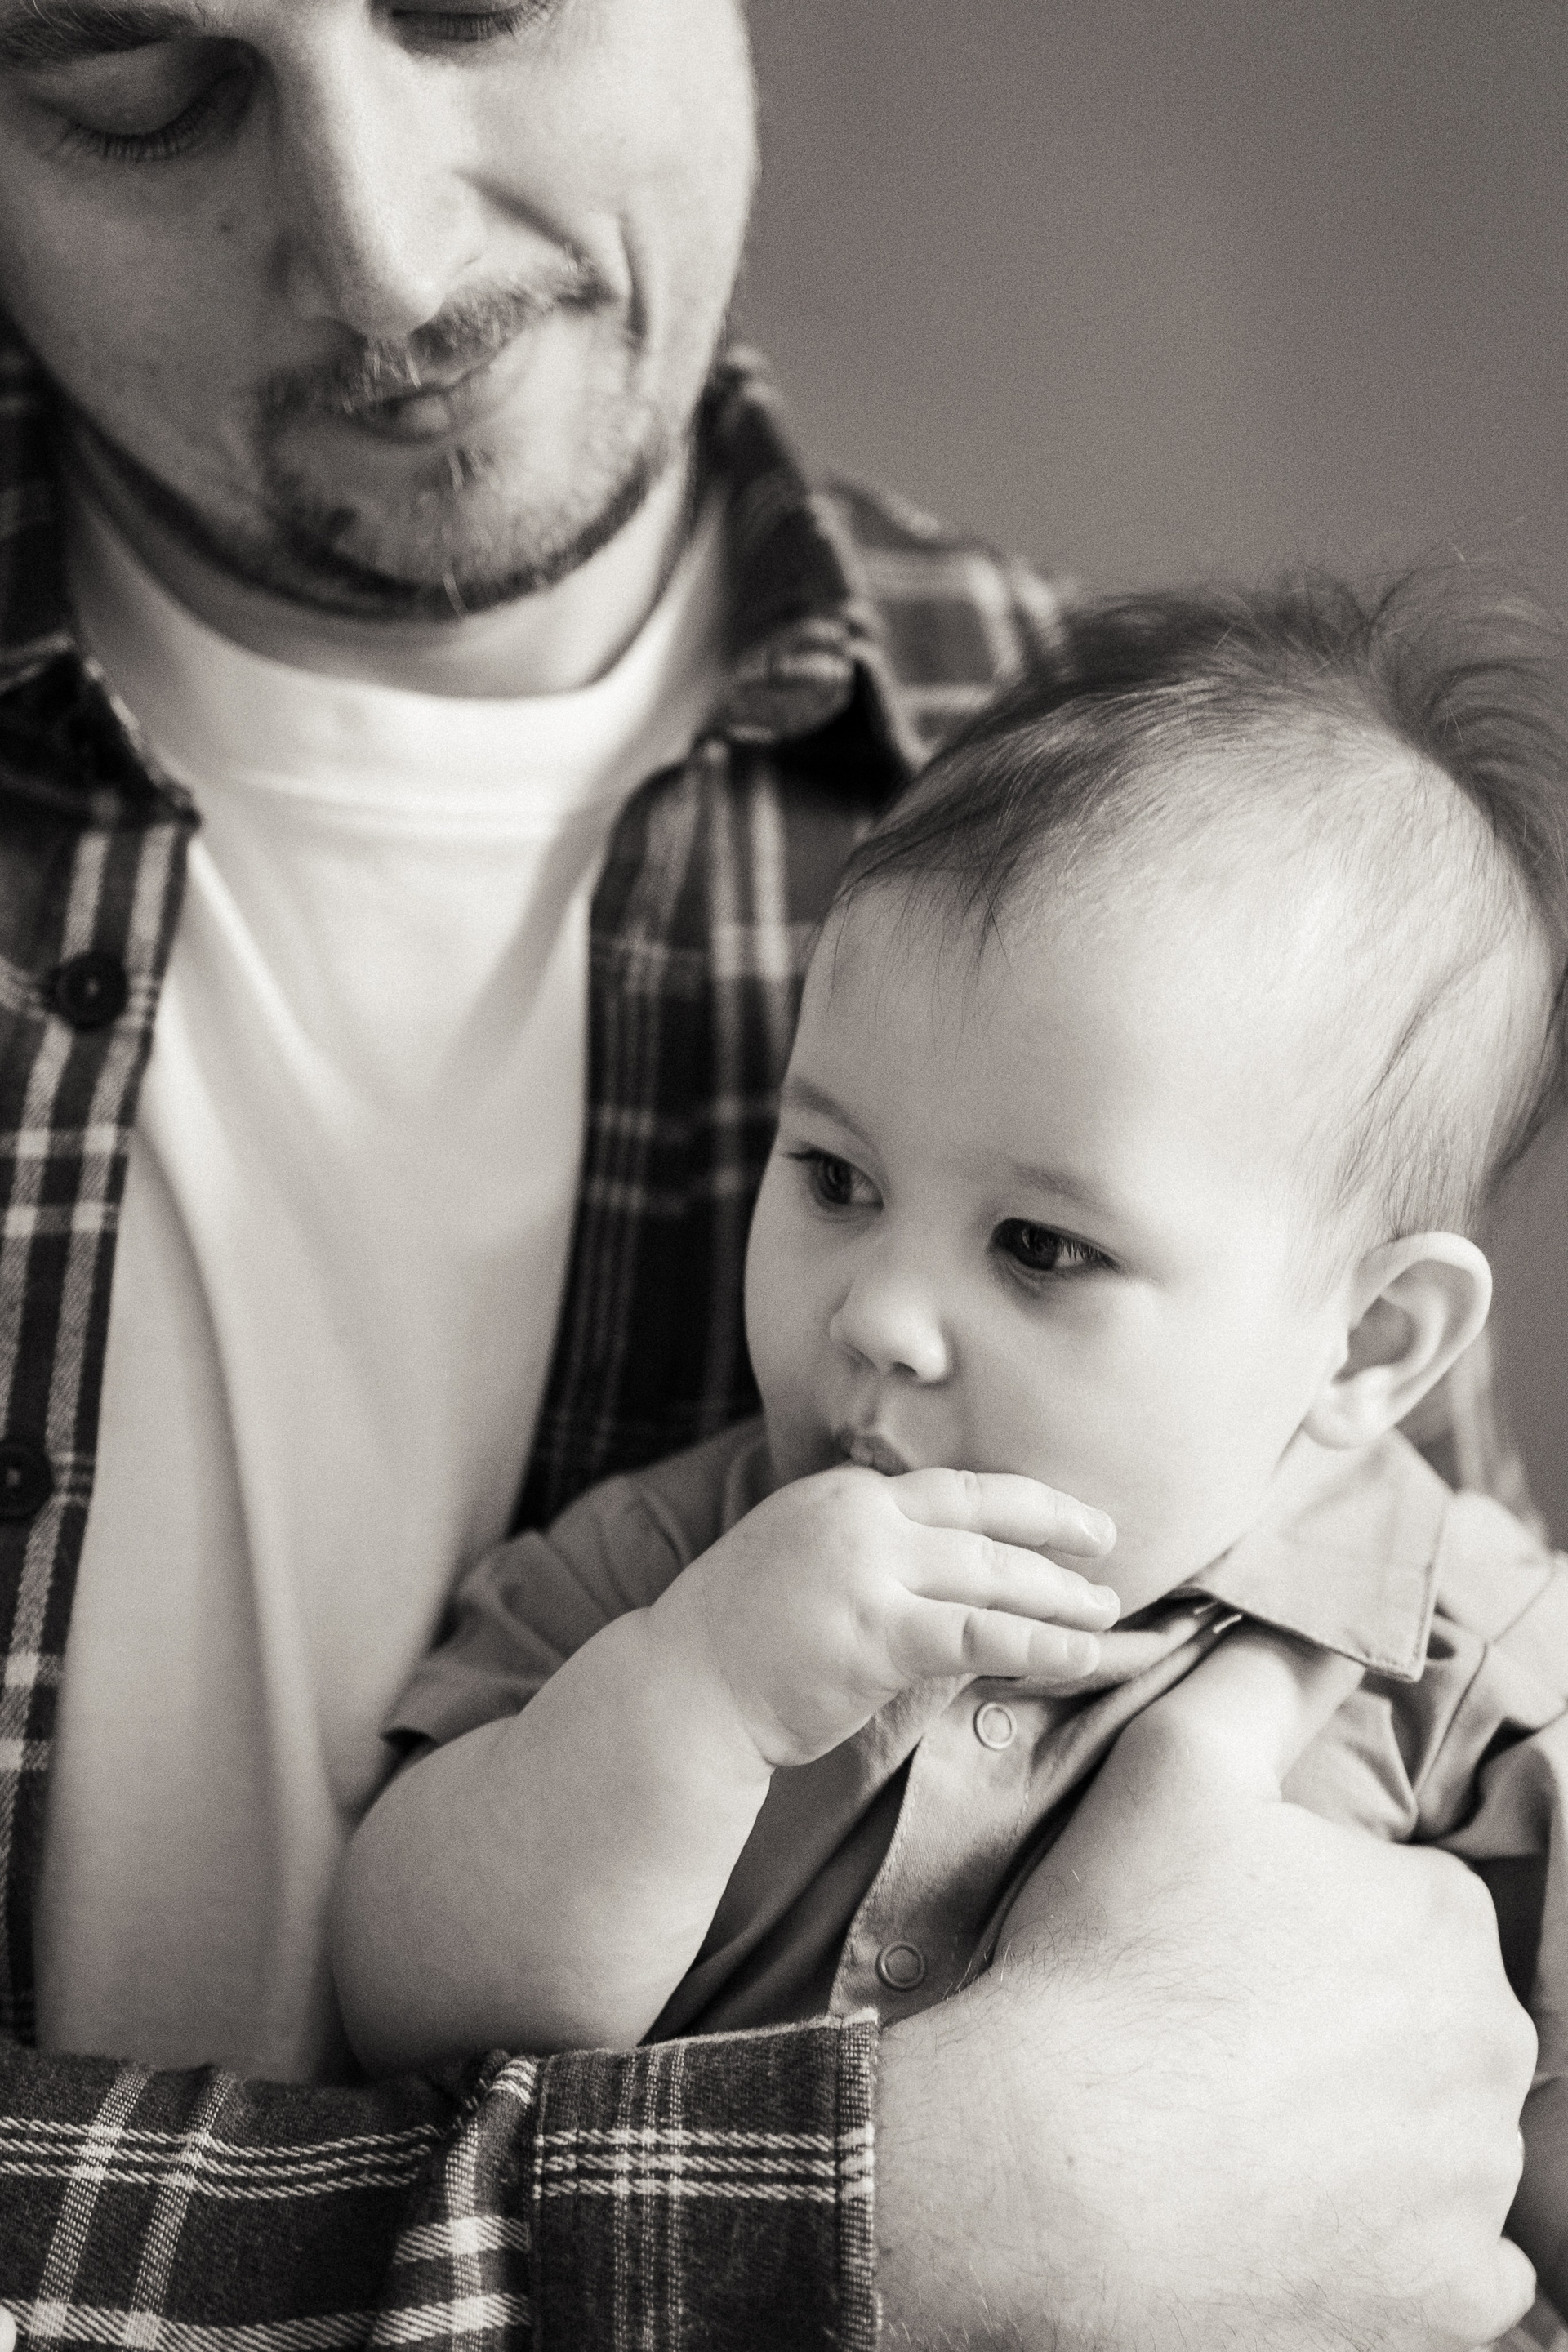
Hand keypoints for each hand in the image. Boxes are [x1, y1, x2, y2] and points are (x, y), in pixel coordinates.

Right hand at [649, 1464, 1117, 1766]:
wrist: (681, 1688)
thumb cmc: (743, 1637)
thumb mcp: (803, 1558)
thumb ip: (867, 1548)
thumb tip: (945, 1565)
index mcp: (843, 1493)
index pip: (955, 1488)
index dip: (1023, 1502)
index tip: (1071, 1518)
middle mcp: (859, 1518)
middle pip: (985, 1523)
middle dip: (1058, 1538)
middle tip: (1110, 1551)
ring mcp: (866, 1573)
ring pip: (992, 1575)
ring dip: (1061, 1594)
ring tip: (1107, 1611)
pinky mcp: (875, 1635)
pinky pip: (981, 1636)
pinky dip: (1041, 1644)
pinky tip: (1082, 1654)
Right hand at [876, 1628, 1537, 2350]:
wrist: (1050, 2167)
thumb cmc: (1113, 1953)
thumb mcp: (1177, 1764)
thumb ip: (1265, 1677)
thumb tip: (1330, 1619)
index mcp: (1441, 1921)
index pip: (1402, 1908)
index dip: (1308, 1921)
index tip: (1225, 1946)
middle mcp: (1488, 2054)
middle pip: (1427, 2025)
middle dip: (1351, 2025)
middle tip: (1222, 2036)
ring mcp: (1472, 2191)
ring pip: (1439, 2141)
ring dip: (1371, 2135)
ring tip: (1239, 2128)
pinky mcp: (1445, 2304)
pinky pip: (1457, 2269)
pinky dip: (1397, 2250)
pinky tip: (1303, 2220)